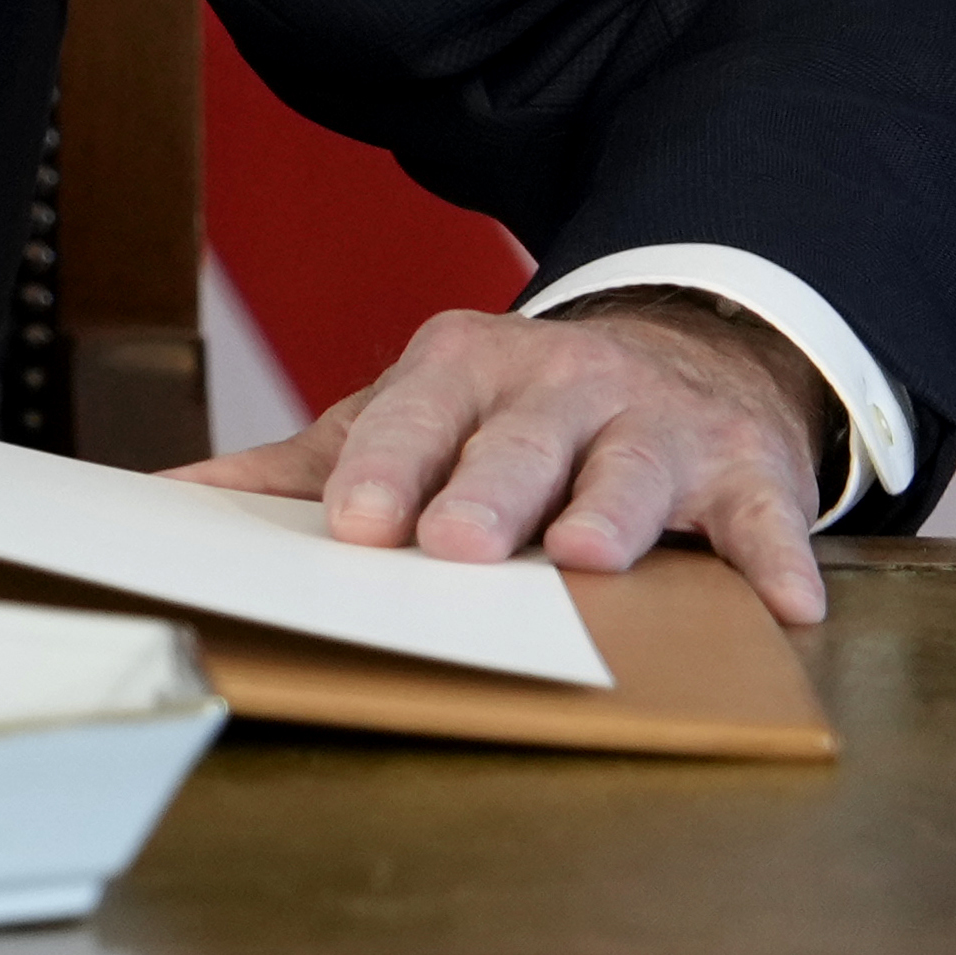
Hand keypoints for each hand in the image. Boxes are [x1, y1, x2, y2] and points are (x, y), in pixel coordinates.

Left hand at [164, 293, 839, 625]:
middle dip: (486, 490)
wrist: (673, 353)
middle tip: (453, 546)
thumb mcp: (409, 416)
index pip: (412, 418)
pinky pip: (760, 512)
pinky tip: (783, 601)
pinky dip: (775, 553)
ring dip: (612, 511)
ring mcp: (654, 422)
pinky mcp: (743, 468)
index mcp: (462, 368)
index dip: (384, 469)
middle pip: (516, 442)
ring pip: (629, 468)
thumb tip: (172, 504)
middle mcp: (560, 383)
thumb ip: (303, 464)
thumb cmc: (510, 413)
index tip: (353, 523)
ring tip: (592, 557)